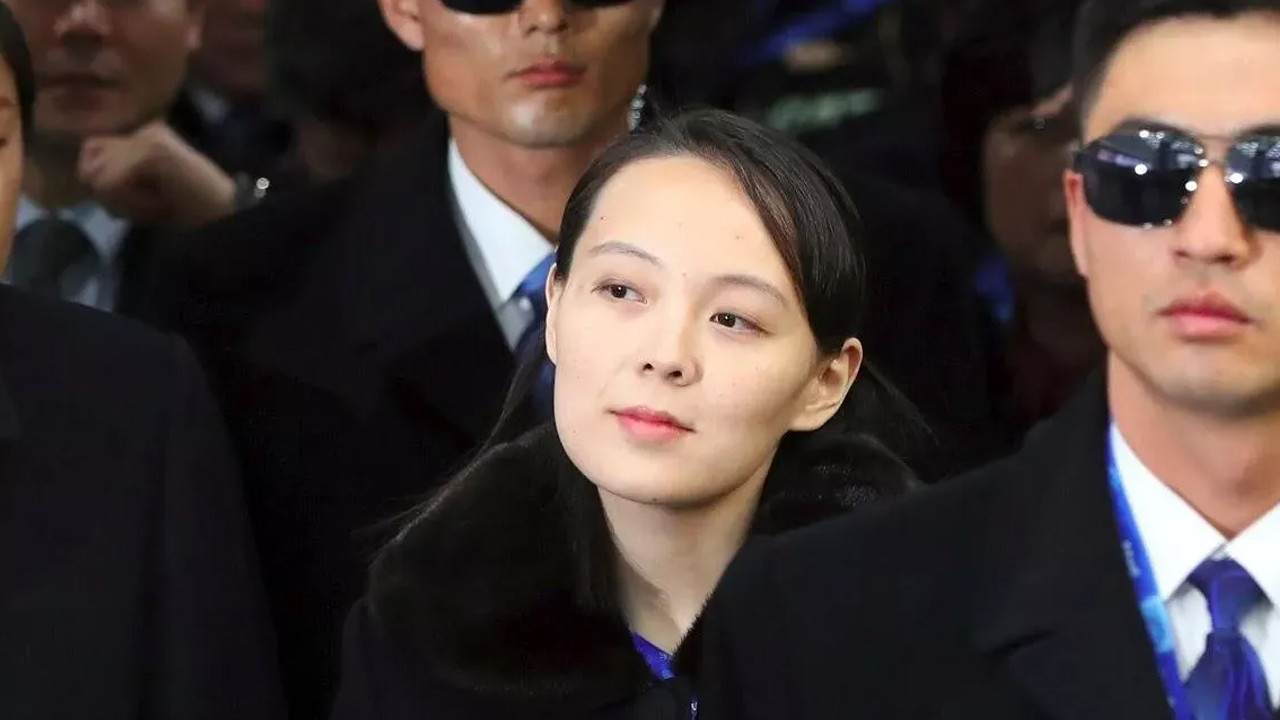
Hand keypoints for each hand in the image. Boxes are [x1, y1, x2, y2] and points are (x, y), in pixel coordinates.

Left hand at [79, 121, 236, 230]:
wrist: (229, 215)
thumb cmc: (194, 210)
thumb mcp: (148, 190)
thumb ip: (120, 177)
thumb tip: (86, 177)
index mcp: (149, 134)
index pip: (93, 151)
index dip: (106, 185)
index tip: (140, 203)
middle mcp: (148, 129)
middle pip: (90, 161)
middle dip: (109, 194)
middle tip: (143, 206)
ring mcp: (150, 138)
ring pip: (97, 174)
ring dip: (121, 201)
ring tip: (152, 206)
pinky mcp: (152, 152)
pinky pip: (112, 184)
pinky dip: (131, 203)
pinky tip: (158, 206)